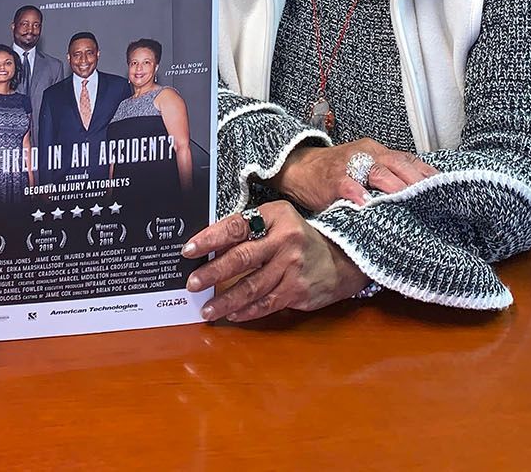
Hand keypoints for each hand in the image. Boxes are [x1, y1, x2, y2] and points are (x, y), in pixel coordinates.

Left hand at [183, 201, 366, 321]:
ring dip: (226, 300)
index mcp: (275, 216)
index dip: (210, 238)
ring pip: (252, 286)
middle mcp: (285, 240)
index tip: (189, 249)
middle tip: (193, 283)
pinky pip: (266, 303)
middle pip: (242, 257)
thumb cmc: (299, 238)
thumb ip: (249, 229)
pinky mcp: (297, 290)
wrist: (341, 259)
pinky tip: (232, 315)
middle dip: (213, 272)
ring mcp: (292, 267)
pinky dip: (247, 311)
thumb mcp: (277, 220)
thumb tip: (212, 245)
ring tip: (206, 309)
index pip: (237, 226)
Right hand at [277, 139, 436, 210]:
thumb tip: (417, 195)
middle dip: (416, 182)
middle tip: (433, 199)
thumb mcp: (364, 166)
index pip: (408, 160)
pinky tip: (368, 205)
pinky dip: (359, 194)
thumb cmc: (336, 172)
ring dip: (395, 188)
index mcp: (377, 151)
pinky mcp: (334, 179)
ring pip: (378, 172)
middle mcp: (366, 154)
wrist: (301, 168)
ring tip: (409, 201)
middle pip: (398, 164)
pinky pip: (349, 185)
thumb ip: (387, 176)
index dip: (427, 174)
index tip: (445, 188)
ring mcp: (350, 165)